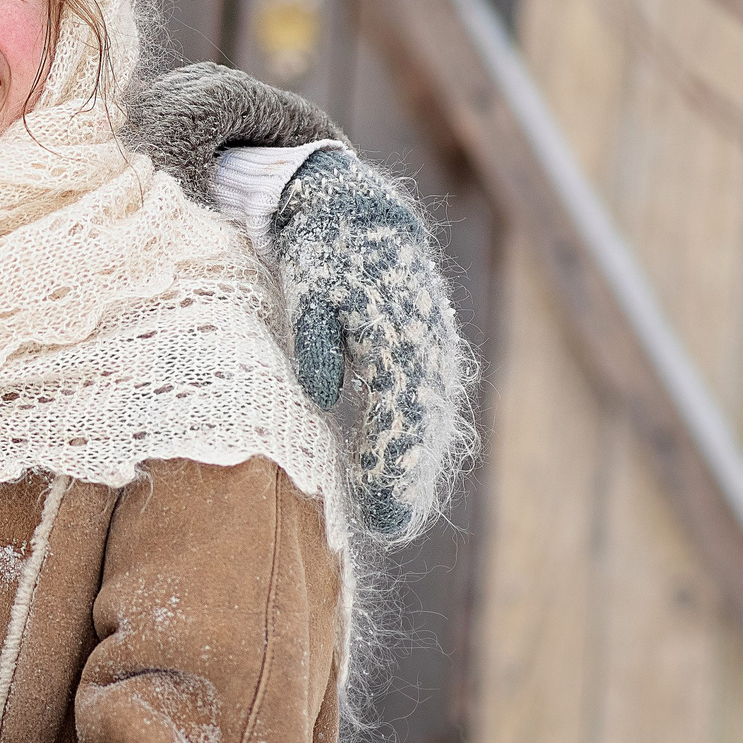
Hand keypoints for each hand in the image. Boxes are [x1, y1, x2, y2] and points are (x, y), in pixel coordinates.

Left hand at [214, 144, 471, 542]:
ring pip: (432, 424)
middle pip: (422, 427)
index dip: (390, 463)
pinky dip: (421, 448)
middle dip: (406, 480)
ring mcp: (435, 352)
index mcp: (397, 333)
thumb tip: (321, 394)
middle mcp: (427, 348)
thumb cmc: (323, 256)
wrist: (359, 213)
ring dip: (417, 472)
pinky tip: (405, 481)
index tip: (375, 506)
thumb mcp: (308, 285)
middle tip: (386, 528)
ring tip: (396, 521)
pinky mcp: (430, 355)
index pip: (399, 413)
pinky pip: (430, 412)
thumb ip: (315, 338)